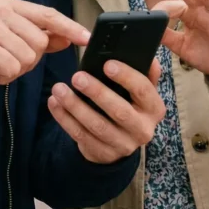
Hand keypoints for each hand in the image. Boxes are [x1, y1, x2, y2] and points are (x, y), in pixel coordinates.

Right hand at [0, 0, 90, 99]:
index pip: (47, 14)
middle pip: (41, 42)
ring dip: (14, 70)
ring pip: (29, 57)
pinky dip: (3, 77)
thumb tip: (68, 37)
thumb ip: (37, 37)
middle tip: (3, 60)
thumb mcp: (8, 41)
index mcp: (6, 4)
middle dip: (28, 60)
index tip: (87, 38)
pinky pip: (13, 68)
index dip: (69, 27)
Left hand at [47, 58, 165, 163]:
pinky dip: (65, 119)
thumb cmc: (130, 105)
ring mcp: (123, 145)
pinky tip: (54, 103)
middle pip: (119, 111)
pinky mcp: (104, 154)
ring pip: (97, 126)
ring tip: (59, 89)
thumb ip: (144, 72)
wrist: (122, 141)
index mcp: (154, 109)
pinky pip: (81, 136)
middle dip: (97, 92)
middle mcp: (143, 129)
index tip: (107, 64)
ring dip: (75, 106)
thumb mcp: (140, 91)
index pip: (143, 90)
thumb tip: (147, 54)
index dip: (126, 76)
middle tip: (77, 77)